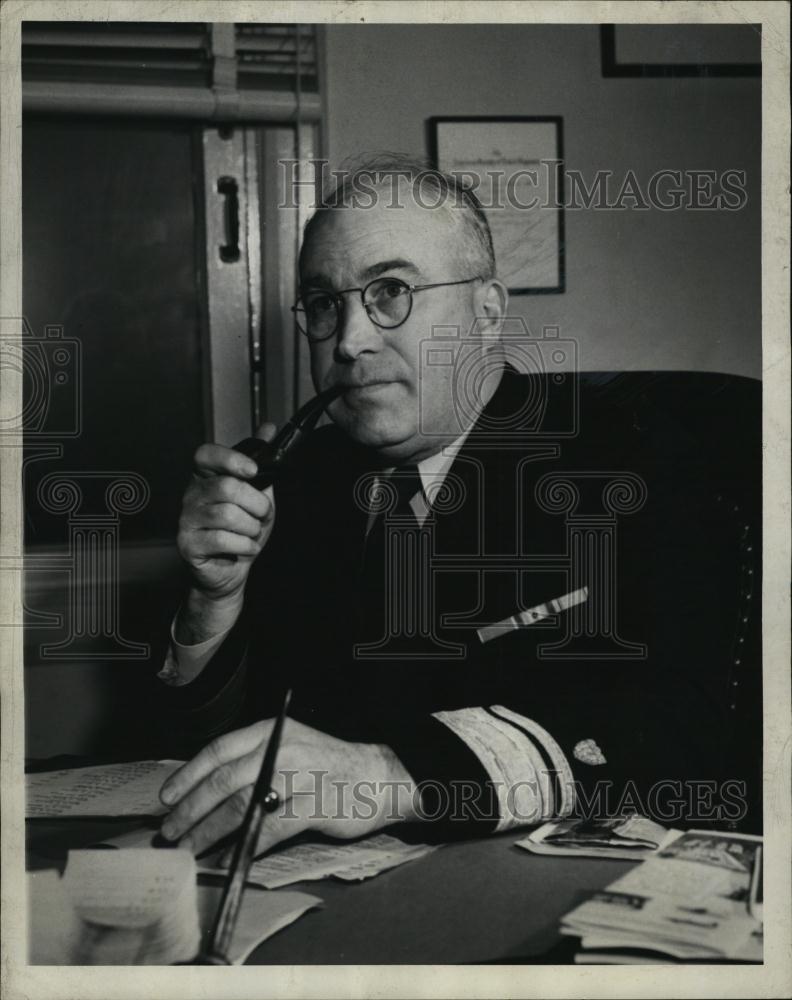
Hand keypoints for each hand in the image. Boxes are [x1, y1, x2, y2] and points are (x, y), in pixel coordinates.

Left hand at [158, 719, 420, 857]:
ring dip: (208, 831)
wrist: (376, 775)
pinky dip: (242, 847)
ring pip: (240, 807)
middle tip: (169, 831)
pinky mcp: (312, 807)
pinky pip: (268, 830)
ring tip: (190, 847)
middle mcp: (282, 750)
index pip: (219, 750)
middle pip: (223, 781)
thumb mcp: (290, 745)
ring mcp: (297, 778)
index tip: (165, 797)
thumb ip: (253, 759)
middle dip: (190, 809)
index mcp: (272, 731)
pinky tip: (227, 858)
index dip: (188, 774)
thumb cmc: (326, 765)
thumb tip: (203, 789)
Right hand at [177, 423, 276, 601]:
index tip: (253, 471)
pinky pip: (223, 540)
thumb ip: (262, 462)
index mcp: (206, 477)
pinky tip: (245, 548)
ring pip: (228, 515)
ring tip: (252, 533)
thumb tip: (269, 427)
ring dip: (252, 527)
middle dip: (257, 503)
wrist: (230, 570)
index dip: (230, 459)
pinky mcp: (187, 544)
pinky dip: (245, 545)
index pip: (205, 455)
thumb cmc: (241, 530)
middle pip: (227, 487)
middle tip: (262, 515)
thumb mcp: (258, 493)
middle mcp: (191, 495)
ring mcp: (186, 520)